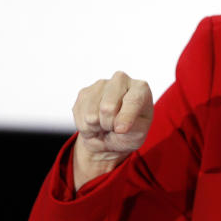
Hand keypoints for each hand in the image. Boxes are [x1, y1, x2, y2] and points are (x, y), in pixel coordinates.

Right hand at [71, 71, 152, 189]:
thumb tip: (117, 125)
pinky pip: (79, 112)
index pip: (133, 96)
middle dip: (109, 122)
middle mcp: (122, 80)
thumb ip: (132, 128)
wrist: (109, 140)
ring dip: (96, 126)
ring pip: (92, 109)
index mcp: (141, 88)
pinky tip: (94, 125)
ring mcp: (101, 84)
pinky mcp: (84, 92)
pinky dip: (86, 125)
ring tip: (105, 128)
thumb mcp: (138, 136)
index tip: (120, 129)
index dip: (126, 114)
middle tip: (113, 129)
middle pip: (109, 101)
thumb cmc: (130, 135)